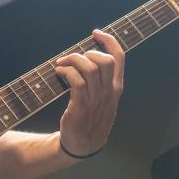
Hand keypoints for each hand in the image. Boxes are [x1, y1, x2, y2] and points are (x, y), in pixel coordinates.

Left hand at [54, 29, 124, 157]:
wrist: (83, 144)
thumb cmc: (91, 118)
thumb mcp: (104, 98)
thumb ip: (102, 80)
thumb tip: (89, 56)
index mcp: (116, 87)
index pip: (119, 57)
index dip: (109, 40)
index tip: (96, 33)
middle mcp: (109, 92)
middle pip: (106, 60)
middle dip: (87, 52)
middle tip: (74, 58)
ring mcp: (96, 100)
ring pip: (90, 69)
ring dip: (72, 61)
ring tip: (62, 64)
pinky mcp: (82, 107)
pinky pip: (77, 82)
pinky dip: (66, 72)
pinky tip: (59, 72)